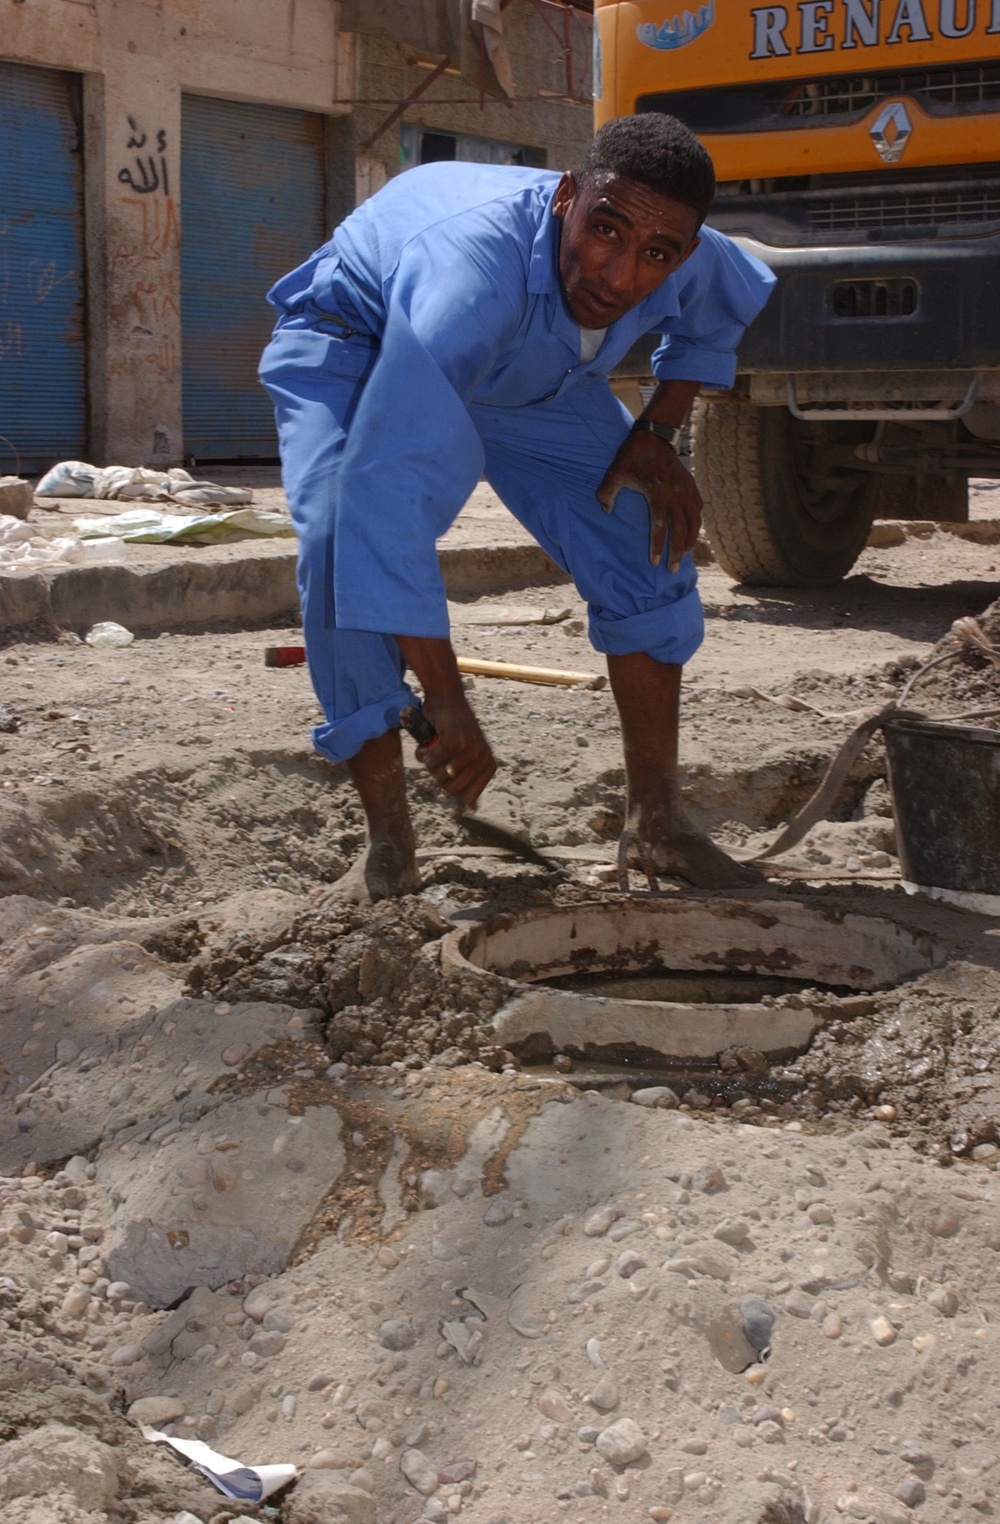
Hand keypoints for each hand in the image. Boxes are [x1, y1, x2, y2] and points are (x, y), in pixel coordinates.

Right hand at [417, 692, 496, 807]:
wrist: (447, 698)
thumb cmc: (453, 728)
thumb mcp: (467, 757)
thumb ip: (470, 780)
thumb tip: (472, 808)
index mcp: (489, 766)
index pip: (466, 796)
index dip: (449, 785)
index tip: (447, 769)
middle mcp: (483, 758)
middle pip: (451, 788)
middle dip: (437, 776)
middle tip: (436, 758)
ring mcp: (471, 749)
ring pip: (441, 775)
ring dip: (429, 764)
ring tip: (432, 749)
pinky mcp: (455, 740)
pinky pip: (432, 760)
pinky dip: (424, 754)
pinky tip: (425, 744)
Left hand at [596, 429, 702, 571]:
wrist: (654, 435)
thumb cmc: (632, 455)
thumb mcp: (614, 472)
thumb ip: (606, 493)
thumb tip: (607, 511)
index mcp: (658, 494)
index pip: (660, 527)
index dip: (658, 546)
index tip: (654, 562)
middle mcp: (676, 495)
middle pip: (681, 530)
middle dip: (676, 551)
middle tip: (672, 568)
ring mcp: (686, 490)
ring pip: (694, 522)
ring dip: (690, 540)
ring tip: (684, 555)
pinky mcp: (691, 485)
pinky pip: (698, 509)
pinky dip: (697, 523)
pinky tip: (692, 532)